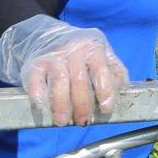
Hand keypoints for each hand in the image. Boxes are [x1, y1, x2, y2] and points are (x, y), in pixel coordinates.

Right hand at [0, 15, 128, 126]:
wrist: (48, 35)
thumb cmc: (82, 53)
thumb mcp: (102, 54)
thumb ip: (114, 70)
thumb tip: (123, 91)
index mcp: (94, 48)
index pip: (101, 70)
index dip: (105, 90)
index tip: (106, 108)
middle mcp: (74, 50)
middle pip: (80, 79)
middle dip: (82, 104)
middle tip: (84, 122)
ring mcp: (54, 56)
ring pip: (59, 81)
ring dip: (61, 104)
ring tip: (63, 122)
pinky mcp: (35, 64)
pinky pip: (36, 81)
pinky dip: (39, 95)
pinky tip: (43, 108)